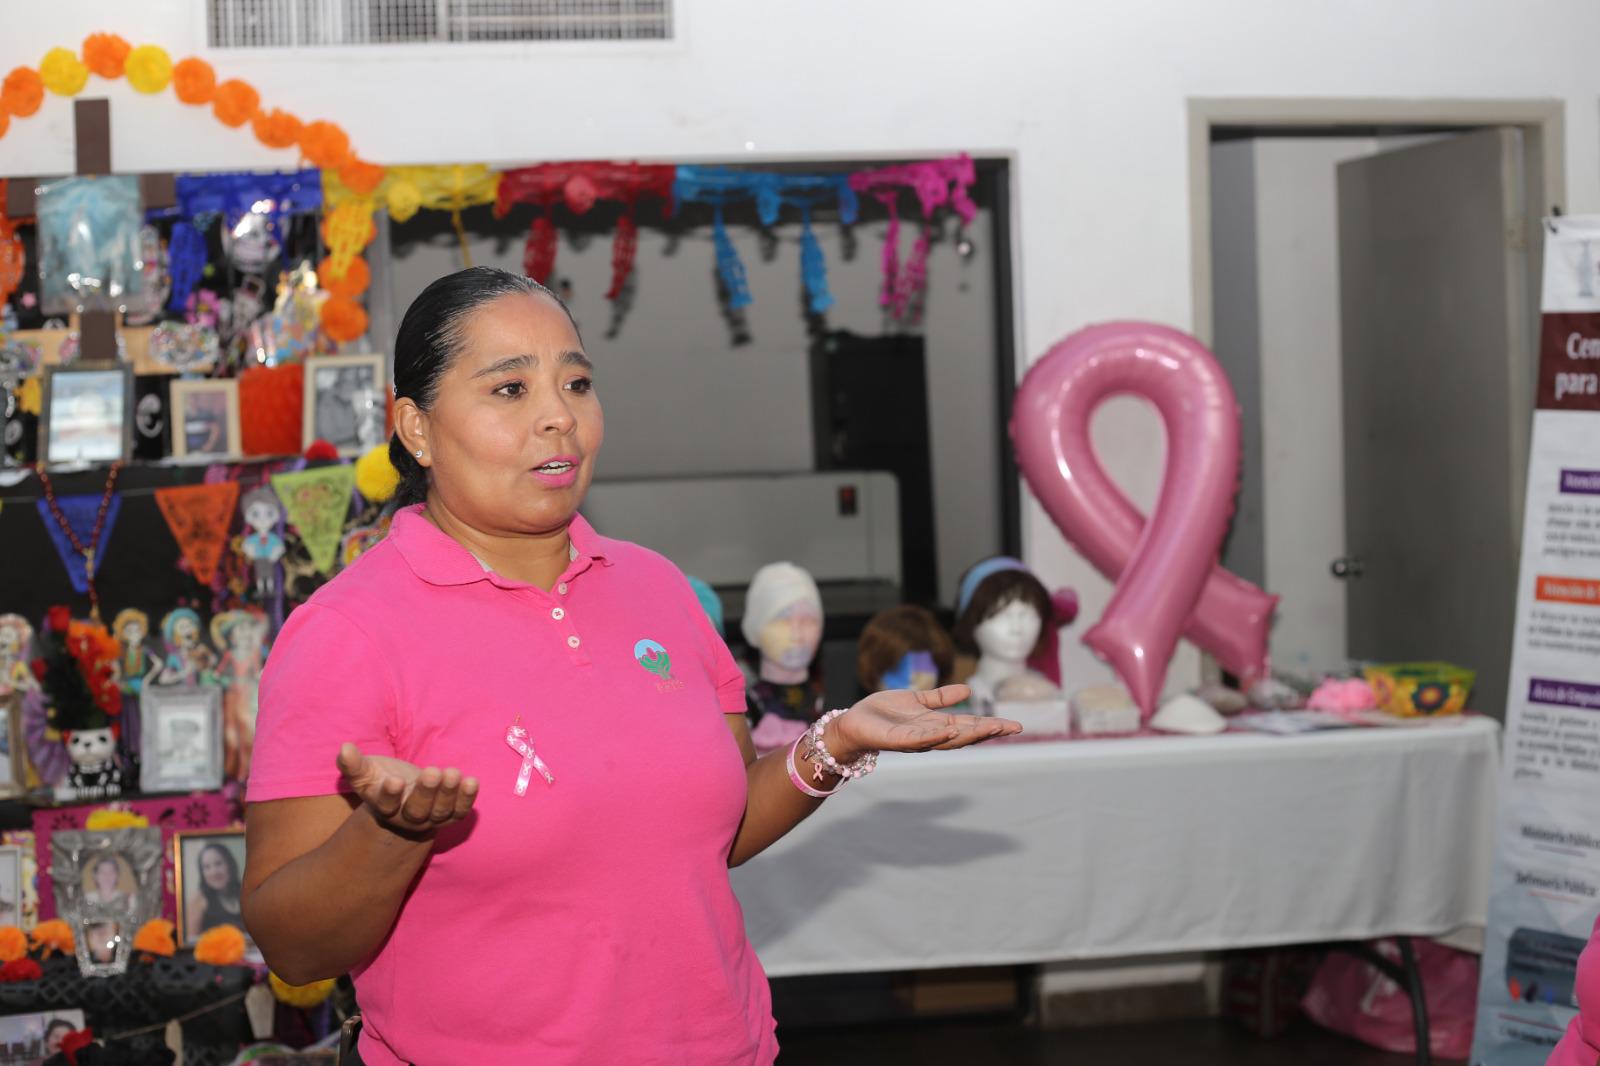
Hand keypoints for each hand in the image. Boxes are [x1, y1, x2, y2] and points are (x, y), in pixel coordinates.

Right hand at [336, 743, 479, 837]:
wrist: (406, 798)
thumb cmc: (381, 780)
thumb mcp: (366, 773)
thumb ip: (353, 764)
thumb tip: (344, 748)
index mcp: (385, 808)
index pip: (387, 806)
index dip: (390, 795)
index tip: (395, 780)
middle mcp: (408, 817)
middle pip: (417, 811)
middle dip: (426, 793)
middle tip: (432, 772)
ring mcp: (431, 818)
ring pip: (441, 812)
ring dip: (448, 794)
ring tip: (452, 773)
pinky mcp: (450, 815)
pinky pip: (460, 811)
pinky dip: (467, 799)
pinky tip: (472, 781)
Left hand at [826, 685, 1021, 761]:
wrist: (853, 723)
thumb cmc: (884, 713)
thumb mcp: (917, 700)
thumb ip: (941, 698)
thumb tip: (968, 691)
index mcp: (936, 725)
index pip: (970, 726)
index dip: (992, 726)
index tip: (1014, 725)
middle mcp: (930, 735)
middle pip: (965, 735)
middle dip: (989, 732)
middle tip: (1013, 728)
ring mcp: (915, 740)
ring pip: (947, 740)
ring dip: (969, 735)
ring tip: (991, 728)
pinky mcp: (898, 741)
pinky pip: (919, 739)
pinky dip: (934, 735)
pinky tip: (949, 730)